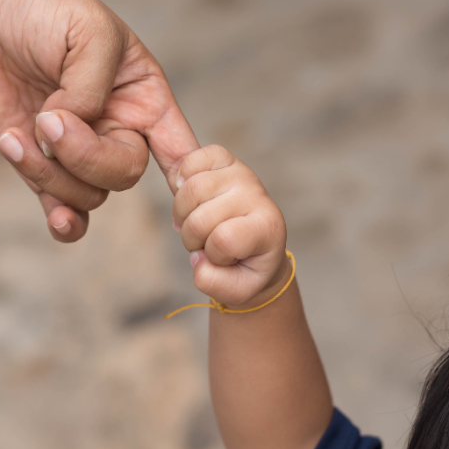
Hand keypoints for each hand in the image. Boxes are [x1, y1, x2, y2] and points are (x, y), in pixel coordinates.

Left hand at [0, 0, 198, 241]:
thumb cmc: (43, 11)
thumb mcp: (87, 32)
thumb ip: (90, 87)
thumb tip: (66, 137)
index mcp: (144, 96)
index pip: (181, 146)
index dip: (188, 174)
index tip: (183, 187)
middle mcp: (118, 130)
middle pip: (124, 173)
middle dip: (86, 155)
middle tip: (48, 118)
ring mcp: (78, 153)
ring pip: (90, 195)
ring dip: (52, 173)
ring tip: (18, 134)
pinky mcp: (40, 168)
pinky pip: (65, 214)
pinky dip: (60, 218)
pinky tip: (53, 214)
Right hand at [172, 145, 287, 308]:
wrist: (253, 246)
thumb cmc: (246, 268)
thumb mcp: (237, 290)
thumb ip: (215, 284)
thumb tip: (198, 260)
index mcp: (267, 227)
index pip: (224, 239)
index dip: (213, 255)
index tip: (223, 258)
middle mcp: (256, 194)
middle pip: (200, 217)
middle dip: (192, 238)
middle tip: (205, 243)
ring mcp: (241, 173)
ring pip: (190, 190)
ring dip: (183, 214)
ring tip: (198, 223)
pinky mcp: (224, 159)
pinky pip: (191, 160)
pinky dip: (182, 180)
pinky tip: (192, 199)